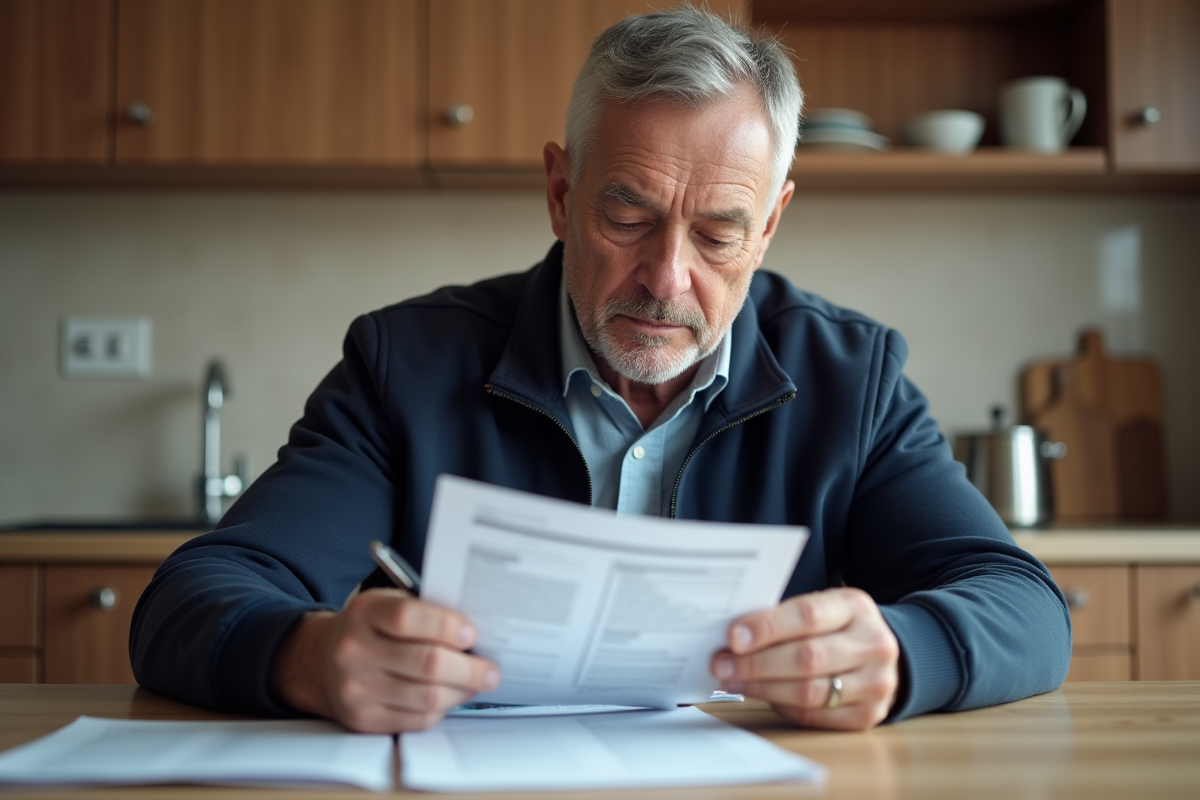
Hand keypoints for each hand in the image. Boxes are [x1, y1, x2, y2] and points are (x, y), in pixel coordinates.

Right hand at [270, 588, 499, 732]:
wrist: (322, 662)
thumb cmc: (370, 630)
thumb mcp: (387, 605)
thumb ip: (425, 612)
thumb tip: (476, 634)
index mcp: (364, 613)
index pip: (408, 617)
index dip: (447, 626)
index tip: (473, 634)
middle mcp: (354, 651)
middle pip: (426, 663)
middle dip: (469, 669)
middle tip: (490, 670)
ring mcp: (356, 689)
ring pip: (427, 697)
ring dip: (462, 692)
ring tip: (477, 683)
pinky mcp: (364, 720)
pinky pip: (417, 720)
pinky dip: (442, 710)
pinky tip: (450, 697)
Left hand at [710, 587, 899, 730]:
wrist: (879, 653)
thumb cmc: (836, 627)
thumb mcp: (821, 608)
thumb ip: (785, 618)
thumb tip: (734, 636)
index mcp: (856, 607)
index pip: (808, 616)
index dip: (767, 628)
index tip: (733, 637)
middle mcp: (873, 644)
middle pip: (807, 657)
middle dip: (756, 663)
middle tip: (721, 664)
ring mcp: (876, 682)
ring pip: (809, 691)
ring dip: (762, 687)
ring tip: (732, 680)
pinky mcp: (869, 714)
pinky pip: (815, 715)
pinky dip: (782, 705)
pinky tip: (761, 694)